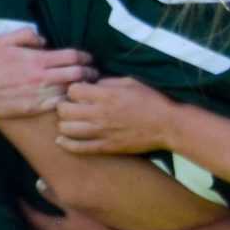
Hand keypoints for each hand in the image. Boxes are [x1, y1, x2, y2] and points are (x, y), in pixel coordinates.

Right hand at [0, 27, 95, 118]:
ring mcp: (39, 95)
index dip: (85, 57)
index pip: (72, 57)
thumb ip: (27, 35)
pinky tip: (70, 99)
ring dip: (81, 88)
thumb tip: (45, 40)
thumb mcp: (4, 40)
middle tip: (94, 73)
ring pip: (70, 92)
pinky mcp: (34, 109)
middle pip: (78, 75)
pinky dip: (68, 102)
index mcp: (37, 59)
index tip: (89, 58)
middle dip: (90, 73)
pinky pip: (58, 105)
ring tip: (87, 87)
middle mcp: (41, 78)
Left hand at [56, 75, 176, 155]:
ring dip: (64, 123)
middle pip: (64, 109)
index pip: (72, 90)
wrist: (167, 126)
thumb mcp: (130, 82)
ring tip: (70, 121)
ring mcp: (101, 132)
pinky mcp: (106, 147)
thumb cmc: (151, 100)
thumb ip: (107, 82)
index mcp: (106, 95)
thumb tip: (91, 84)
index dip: (73, 89)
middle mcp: (99, 113)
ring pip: (66, 129)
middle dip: (64, 105)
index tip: (78, 91)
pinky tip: (62, 140)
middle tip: (70, 106)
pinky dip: (66, 144)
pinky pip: (78, 148)